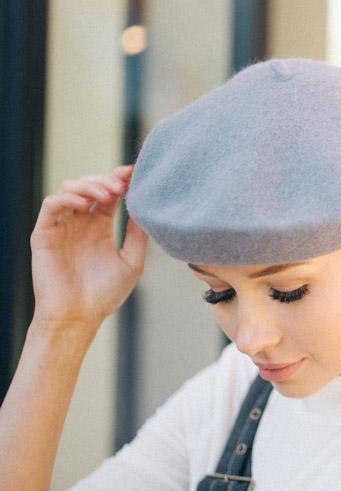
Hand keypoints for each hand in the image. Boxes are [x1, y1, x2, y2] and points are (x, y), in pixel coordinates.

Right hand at [29, 164, 148, 329]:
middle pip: (90, 186)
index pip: (108, 194)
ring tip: (108, 192)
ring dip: (89, 185)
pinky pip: (51, 205)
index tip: (135, 172)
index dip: (120, 180)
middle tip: (123, 183)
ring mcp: (61, 226)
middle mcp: (79, 223)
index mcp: (98, 227)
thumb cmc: (104, 296)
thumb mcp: (131, 262)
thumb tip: (146, 208)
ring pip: (69, 189)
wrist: (78, 318)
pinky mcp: (44, 233)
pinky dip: (67, 197)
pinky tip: (85, 201)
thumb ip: (137, 235)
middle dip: (107, 180)